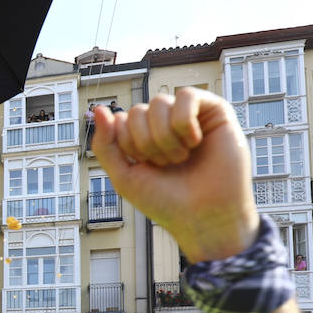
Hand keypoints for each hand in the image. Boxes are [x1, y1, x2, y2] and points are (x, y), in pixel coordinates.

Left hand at [92, 89, 257, 263]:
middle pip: (137, 111)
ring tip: (181, 158)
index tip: (145, 166)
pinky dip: (184, 122)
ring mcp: (189, 117)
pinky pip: (187, 95)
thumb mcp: (124, 177)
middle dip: (146, 143)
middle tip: (166, 165)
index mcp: (143, 138)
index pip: (120, 120)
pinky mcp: (214, 112)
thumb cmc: (168, 201)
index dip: (128, 144)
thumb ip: (105, 145)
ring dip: (165, 137)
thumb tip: (98, 109)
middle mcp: (165, 125)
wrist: (205, 217)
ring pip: (159, 102)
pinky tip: (195, 142)